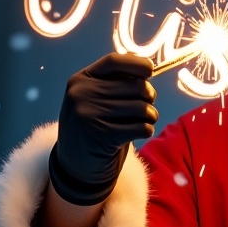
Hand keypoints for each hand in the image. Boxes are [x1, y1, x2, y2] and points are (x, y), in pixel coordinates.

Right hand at [50, 52, 156, 204]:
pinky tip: (141, 132)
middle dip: (149, 96)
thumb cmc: (95, 126)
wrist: (76, 164)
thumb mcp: (96, 99)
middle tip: (147, 106)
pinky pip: (141, 128)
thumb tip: (148, 66)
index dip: (137, 64)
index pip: (114, 61)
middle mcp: (81, 94)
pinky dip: (147, 130)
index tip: (151, 70)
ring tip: (146, 120)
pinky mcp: (102, 136)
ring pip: (141, 108)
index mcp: (80, 80)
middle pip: (135, 86)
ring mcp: (89, 115)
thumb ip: (115, 82)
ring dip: (151, 115)